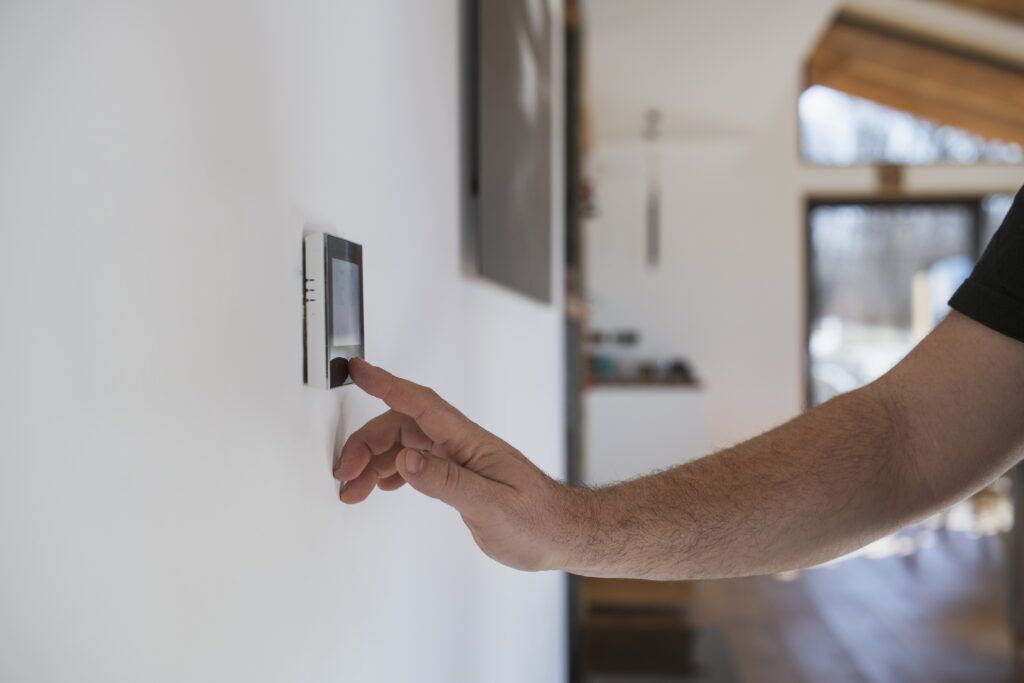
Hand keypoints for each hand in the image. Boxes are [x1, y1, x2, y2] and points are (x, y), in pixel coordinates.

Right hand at [334, 358, 579, 571]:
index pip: (421, 404)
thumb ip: (446, 482)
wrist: (563, 534)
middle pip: (402, 427)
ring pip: (405, 446)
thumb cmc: (537, 521)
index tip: (358, 370)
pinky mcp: (459, 476)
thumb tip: (406, 459)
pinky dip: (392, 471)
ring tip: (352, 488)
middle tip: (344, 472)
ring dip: (375, 462)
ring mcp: (460, 459)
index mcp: (470, 442)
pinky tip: (380, 483)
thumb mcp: (491, 506)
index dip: (386, 384)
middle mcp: (462, 445)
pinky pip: (416, 462)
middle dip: (367, 443)